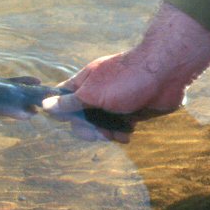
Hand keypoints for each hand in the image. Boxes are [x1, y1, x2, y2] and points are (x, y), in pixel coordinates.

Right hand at [44, 2, 209, 137]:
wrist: (165, 75)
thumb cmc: (125, 80)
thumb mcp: (92, 93)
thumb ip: (69, 103)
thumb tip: (44, 105)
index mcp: (84, 84)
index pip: (63, 99)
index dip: (61, 112)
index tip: (69, 121)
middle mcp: (97, 93)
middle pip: (81, 118)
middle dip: (87, 129)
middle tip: (97, 134)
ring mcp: (114, 103)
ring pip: (101, 125)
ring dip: (106, 134)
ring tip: (116, 135)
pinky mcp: (131, 111)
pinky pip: (119, 128)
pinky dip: (121, 134)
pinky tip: (127, 135)